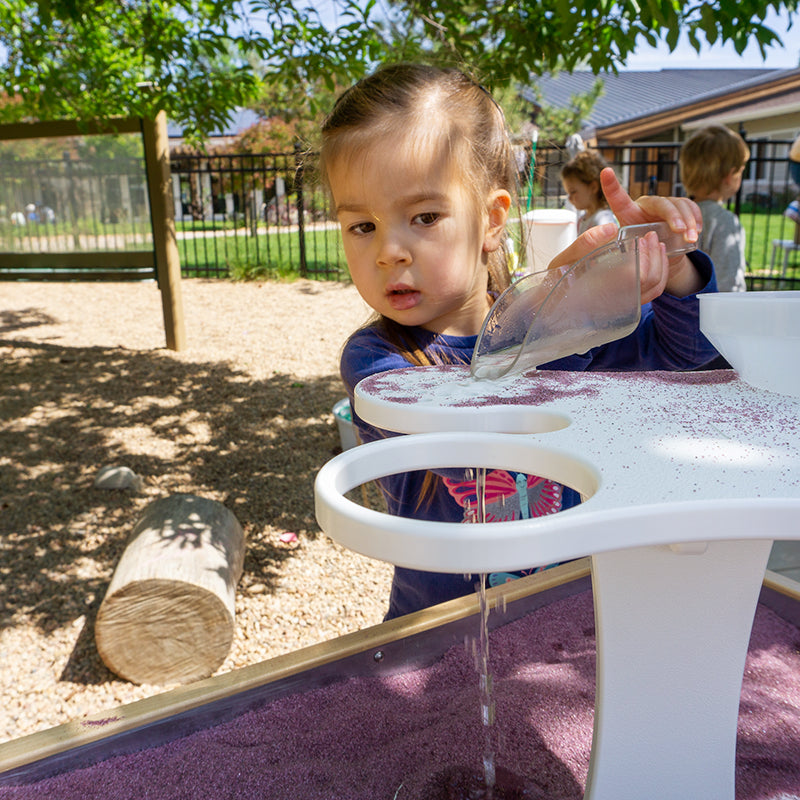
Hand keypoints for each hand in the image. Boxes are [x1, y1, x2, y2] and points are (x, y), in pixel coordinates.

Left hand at [549, 169, 704, 303]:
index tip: (605, 172)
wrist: (660, 254)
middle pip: (661, 203)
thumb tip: (630, 258)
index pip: (618, 199)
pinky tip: (696, 231)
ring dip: (688, 222)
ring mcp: (664, 204)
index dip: (611, 186)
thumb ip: (630, 251)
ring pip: (679, 205)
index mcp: (628, 214)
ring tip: (691, 238)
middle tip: (679, 231)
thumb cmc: (642, 252)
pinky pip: (691, 207)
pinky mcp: (680, 207)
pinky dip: (696, 219)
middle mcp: (646, 205)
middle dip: (673, 216)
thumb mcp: (632, 253)